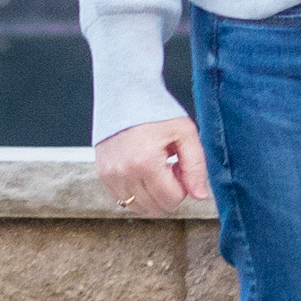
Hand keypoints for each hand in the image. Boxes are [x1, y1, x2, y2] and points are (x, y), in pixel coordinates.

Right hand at [95, 116, 211, 216]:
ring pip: (138, 206)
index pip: (171, 199)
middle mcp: (124, 172)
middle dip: (168, 192)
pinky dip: (136, 191)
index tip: (178, 166)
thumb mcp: (185, 133)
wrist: (125, 93)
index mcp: (146, 163)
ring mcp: (110, 174)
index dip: (183, 187)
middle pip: (155, 207)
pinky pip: (122, 198)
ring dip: (151, 194)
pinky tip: (141, 170)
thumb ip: (196, 167)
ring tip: (154, 169)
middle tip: (168, 167)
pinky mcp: (102, 173)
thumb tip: (199, 196)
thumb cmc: (156, 110)